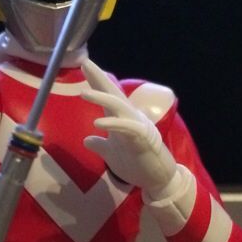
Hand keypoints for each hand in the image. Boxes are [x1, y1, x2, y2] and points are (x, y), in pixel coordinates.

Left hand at [80, 59, 177, 197]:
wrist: (157, 179)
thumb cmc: (137, 164)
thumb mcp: (111, 154)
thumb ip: (100, 145)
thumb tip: (87, 139)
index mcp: (122, 119)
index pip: (108, 96)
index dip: (96, 82)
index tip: (84, 64)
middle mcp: (129, 118)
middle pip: (113, 94)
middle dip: (99, 79)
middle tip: (85, 62)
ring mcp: (136, 127)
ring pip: (119, 107)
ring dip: (102, 99)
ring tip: (84, 93)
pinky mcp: (142, 140)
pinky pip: (127, 129)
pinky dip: (113, 125)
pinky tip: (97, 125)